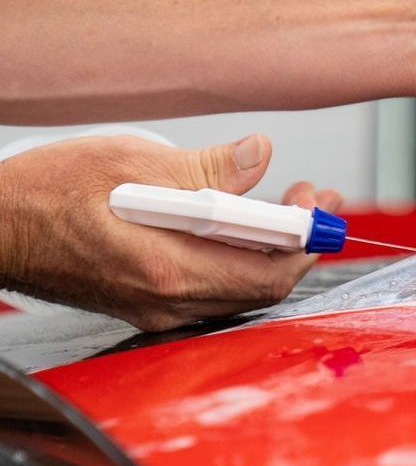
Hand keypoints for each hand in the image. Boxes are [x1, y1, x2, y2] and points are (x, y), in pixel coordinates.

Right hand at [0, 133, 340, 330]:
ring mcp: (155, 309)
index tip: (318, 202)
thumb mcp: (132, 160)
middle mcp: (167, 301)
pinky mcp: (145, 305)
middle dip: (294, 242)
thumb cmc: (47, 192)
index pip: (267, 271)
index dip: (304, 238)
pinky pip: (210, 290)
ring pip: (238, 290)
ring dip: (267, 250)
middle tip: (308, 198)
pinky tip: (236, 227)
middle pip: (260, 286)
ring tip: (279, 205)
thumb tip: (258, 156)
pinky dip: (234, 260)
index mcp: (169, 268)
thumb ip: (207, 167)